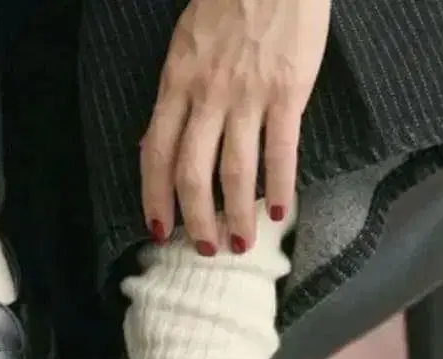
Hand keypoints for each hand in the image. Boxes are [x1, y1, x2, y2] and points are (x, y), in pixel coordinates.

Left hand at [141, 0, 330, 253]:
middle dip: (195, 220)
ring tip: (241, 243)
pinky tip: (283, 212)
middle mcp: (206, 96)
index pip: (154, 155)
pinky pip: (281, 151)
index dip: (154, 199)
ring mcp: (247, 95)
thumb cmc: (228, 3)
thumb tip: (161, 145)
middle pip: (191, 174)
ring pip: (234, 172)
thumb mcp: (185, 49)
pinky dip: (280, 186)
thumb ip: (175, 97)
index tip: (158, 230)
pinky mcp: (288, 91)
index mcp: (175, 85)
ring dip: (236, 215)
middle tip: (202, 249)